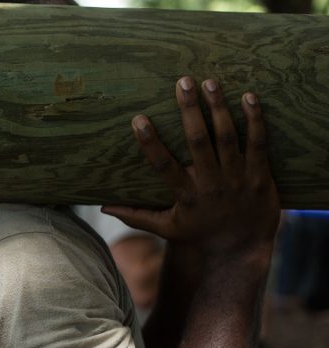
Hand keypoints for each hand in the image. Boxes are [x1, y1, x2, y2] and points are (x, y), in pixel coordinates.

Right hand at [103, 77, 279, 266]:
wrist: (242, 249)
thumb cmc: (199, 234)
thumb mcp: (165, 228)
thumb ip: (134, 215)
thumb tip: (101, 206)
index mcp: (185, 196)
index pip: (163, 166)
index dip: (150, 143)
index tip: (139, 119)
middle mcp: (211, 185)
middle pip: (199, 142)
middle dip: (190, 110)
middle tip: (183, 82)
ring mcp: (237, 179)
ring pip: (228, 138)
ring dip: (219, 108)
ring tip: (210, 82)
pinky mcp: (260, 176)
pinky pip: (258, 144)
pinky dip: (255, 120)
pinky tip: (249, 97)